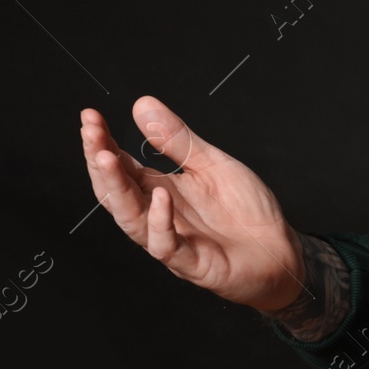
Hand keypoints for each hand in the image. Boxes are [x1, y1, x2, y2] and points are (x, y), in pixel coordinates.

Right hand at [79, 95, 307, 310]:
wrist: (279, 250)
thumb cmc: (245, 211)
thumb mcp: (213, 164)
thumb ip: (178, 139)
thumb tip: (142, 104)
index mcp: (160, 190)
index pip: (121, 166)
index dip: (103, 143)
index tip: (89, 116)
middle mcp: (158, 216)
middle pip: (117, 191)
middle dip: (100, 161)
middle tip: (90, 131)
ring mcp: (173, 240)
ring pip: (132, 219)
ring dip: (117, 190)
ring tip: (108, 158)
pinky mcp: (193, 263)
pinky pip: (168, 246)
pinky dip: (160, 222)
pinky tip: (160, 197)